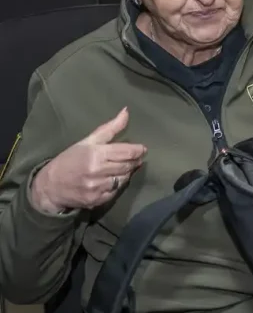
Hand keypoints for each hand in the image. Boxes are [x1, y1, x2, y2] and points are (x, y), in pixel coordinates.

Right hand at [29, 108, 145, 213]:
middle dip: (135, 161)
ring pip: (124, 179)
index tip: (142, 149)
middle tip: (136, 158)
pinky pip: (115, 192)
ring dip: (127, 173)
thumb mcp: (87, 142)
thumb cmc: (69, 160)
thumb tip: (126, 112)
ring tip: (124, 168)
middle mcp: (98, 171)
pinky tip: (113, 180)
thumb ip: (109, 128)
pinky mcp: (96, 200)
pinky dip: (117, 185)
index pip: (127, 152)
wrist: (49, 186)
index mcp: (96, 154)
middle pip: (128, 166)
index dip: (138, 150)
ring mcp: (97, 187)